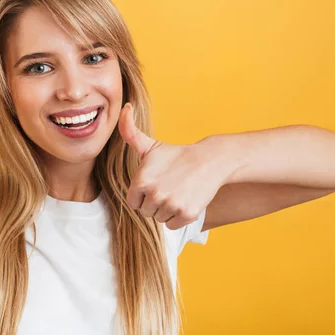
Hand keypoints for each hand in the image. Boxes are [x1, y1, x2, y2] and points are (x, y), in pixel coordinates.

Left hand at [117, 103, 228, 229]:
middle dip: (154, 202)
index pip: (133, 202)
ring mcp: (171, 205)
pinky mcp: (187, 214)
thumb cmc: (175, 155)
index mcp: (141, 181)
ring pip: (159, 219)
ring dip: (166, 210)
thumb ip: (129, 131)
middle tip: (168, 186)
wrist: (209, 160)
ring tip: (177, 192)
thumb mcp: (150, 145)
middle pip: (146, 212)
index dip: (143, 194)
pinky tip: (185, 199)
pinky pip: (172, 225)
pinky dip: (178, 217)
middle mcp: (155, 194)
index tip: (154, 183)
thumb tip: (125, 108)